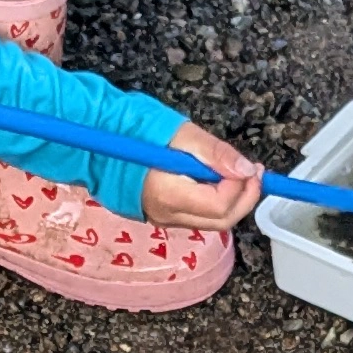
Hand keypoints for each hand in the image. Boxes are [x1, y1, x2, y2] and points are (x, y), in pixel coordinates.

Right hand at [140, 119, 268, 232]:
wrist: (96, 142)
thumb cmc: (134, 130)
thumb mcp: (180, 133)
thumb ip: (214, 153)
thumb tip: (246, 169)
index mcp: (168, 195)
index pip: (219, 204)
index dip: (241, 188)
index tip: (250, 165)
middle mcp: (166, 214)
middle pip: (221, 221)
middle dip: (245, 198)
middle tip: (255, 172)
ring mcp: (163, 218)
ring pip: (212, 222)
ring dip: (233, 200)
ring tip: (241, 172)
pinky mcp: (162, 215)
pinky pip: (198, 216)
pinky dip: (216, 200)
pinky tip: (218, 179)